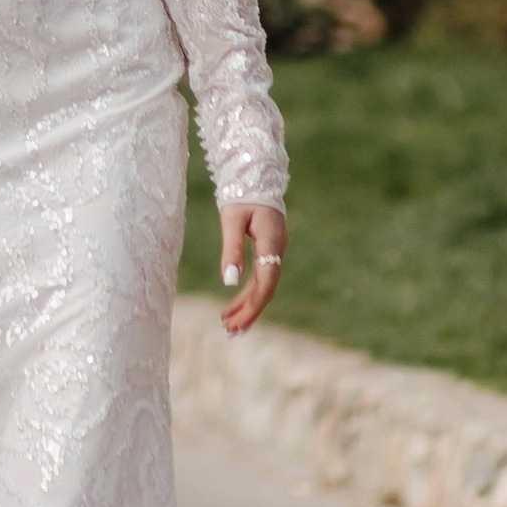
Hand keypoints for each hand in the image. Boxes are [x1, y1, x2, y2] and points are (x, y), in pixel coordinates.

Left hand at [218, 203, 286, 334]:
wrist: (256, 175)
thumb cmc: (242, 194)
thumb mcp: (232, 219)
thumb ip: (232, 249)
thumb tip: (230, 282)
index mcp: (272, 243)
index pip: (266, 282)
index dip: (253, 305)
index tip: (238, 323)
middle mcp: (277, 250)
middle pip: (266, 288)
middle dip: (248, 311)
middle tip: (230, 331)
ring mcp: (275, 251)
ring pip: (263, 285)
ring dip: (247, 305)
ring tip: (229, 325)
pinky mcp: (268, 250)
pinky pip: (261, 276)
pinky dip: (248, 292)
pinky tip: (234, 304)